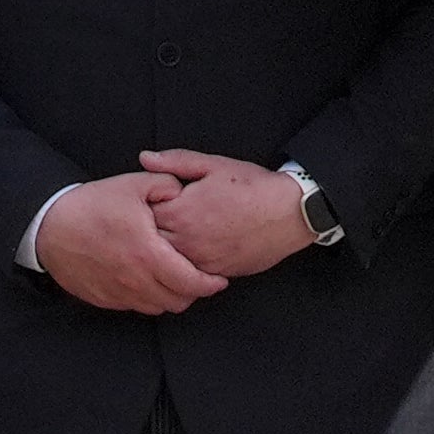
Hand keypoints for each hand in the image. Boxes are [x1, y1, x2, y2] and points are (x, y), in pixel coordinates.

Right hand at [35, 174, 227, 315]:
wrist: (49, 226)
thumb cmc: (92, 205)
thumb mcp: (133, 185)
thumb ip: (166, 185)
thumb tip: (185, 192)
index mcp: (149, 254)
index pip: (191, 282)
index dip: (210, 284)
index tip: (219, 279)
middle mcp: (136, 280)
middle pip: (179, 301)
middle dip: (194, 292)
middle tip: (198, 278)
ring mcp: (119, 293)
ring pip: (158, 307)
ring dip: (171, 296)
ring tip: (174, 279)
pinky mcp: (105, 299)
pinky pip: (135, 306)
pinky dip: (148, 298)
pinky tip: (148, 280)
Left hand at [140, 148, 316, 278]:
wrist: (290, 213)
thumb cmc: (253, 187)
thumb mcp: (213, 165)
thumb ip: (175, 162)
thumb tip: (144, 159)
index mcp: (181, 212)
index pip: (143, 213)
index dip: (145, 205)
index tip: (153, 200)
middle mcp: (187, 241)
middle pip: (150, 241)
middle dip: (150, 230)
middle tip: (161, 218)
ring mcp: (201, 261)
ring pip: (167, 261)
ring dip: (166, 249)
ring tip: (178, 234)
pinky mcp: (215, 273)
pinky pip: (188, 274)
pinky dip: (185, 263)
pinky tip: (194, 249)